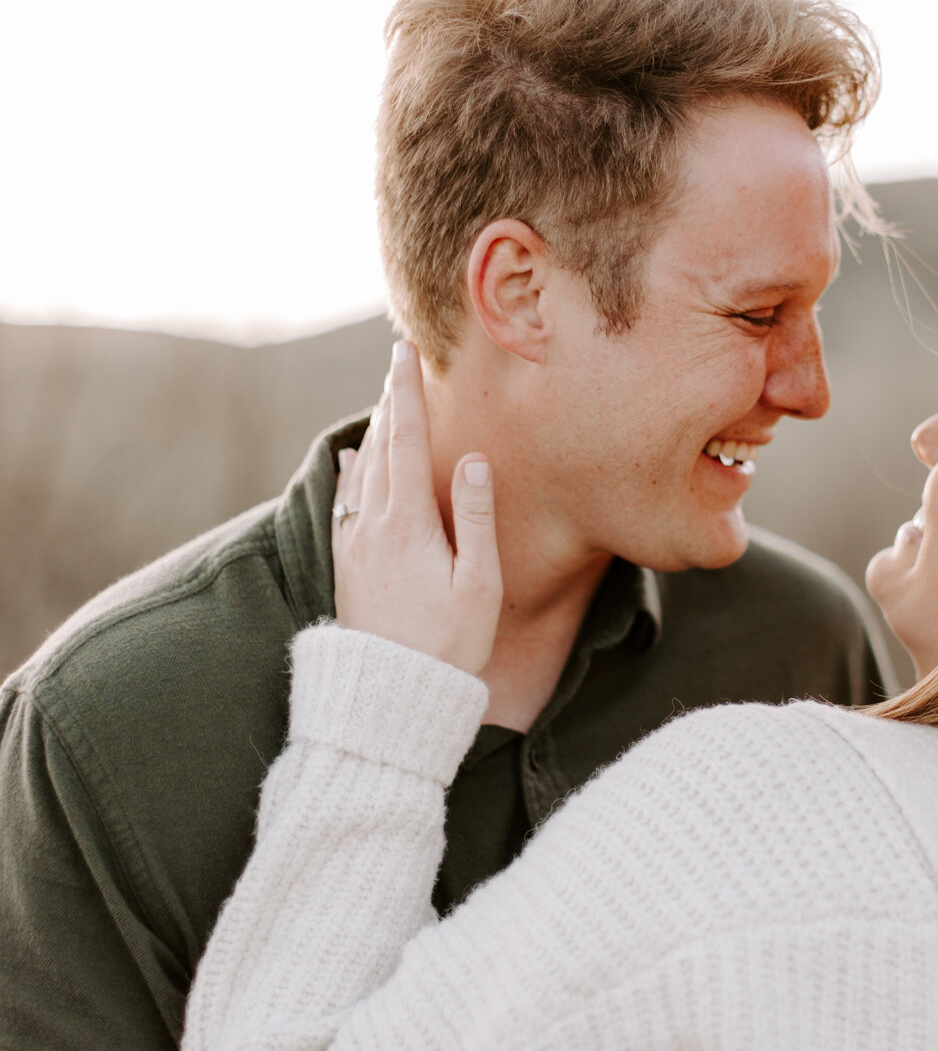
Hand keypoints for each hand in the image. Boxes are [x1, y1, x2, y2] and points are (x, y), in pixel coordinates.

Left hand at [332, 340, 501, 677]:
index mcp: (407, 525)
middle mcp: (371, 528)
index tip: (404, 353)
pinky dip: (352, 470)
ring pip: (360, 472)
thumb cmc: (448, 646)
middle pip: (380, 448)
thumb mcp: (478, 584)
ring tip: (385, 400)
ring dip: (374, 432)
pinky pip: (346, 501)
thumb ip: (475, 517)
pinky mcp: (346, 568)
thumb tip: (472, 459)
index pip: (406, 442)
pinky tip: (352, 461)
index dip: (406, 394)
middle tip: (397, 360)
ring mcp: (353, 547)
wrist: (388, 698)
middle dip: (391, 401)